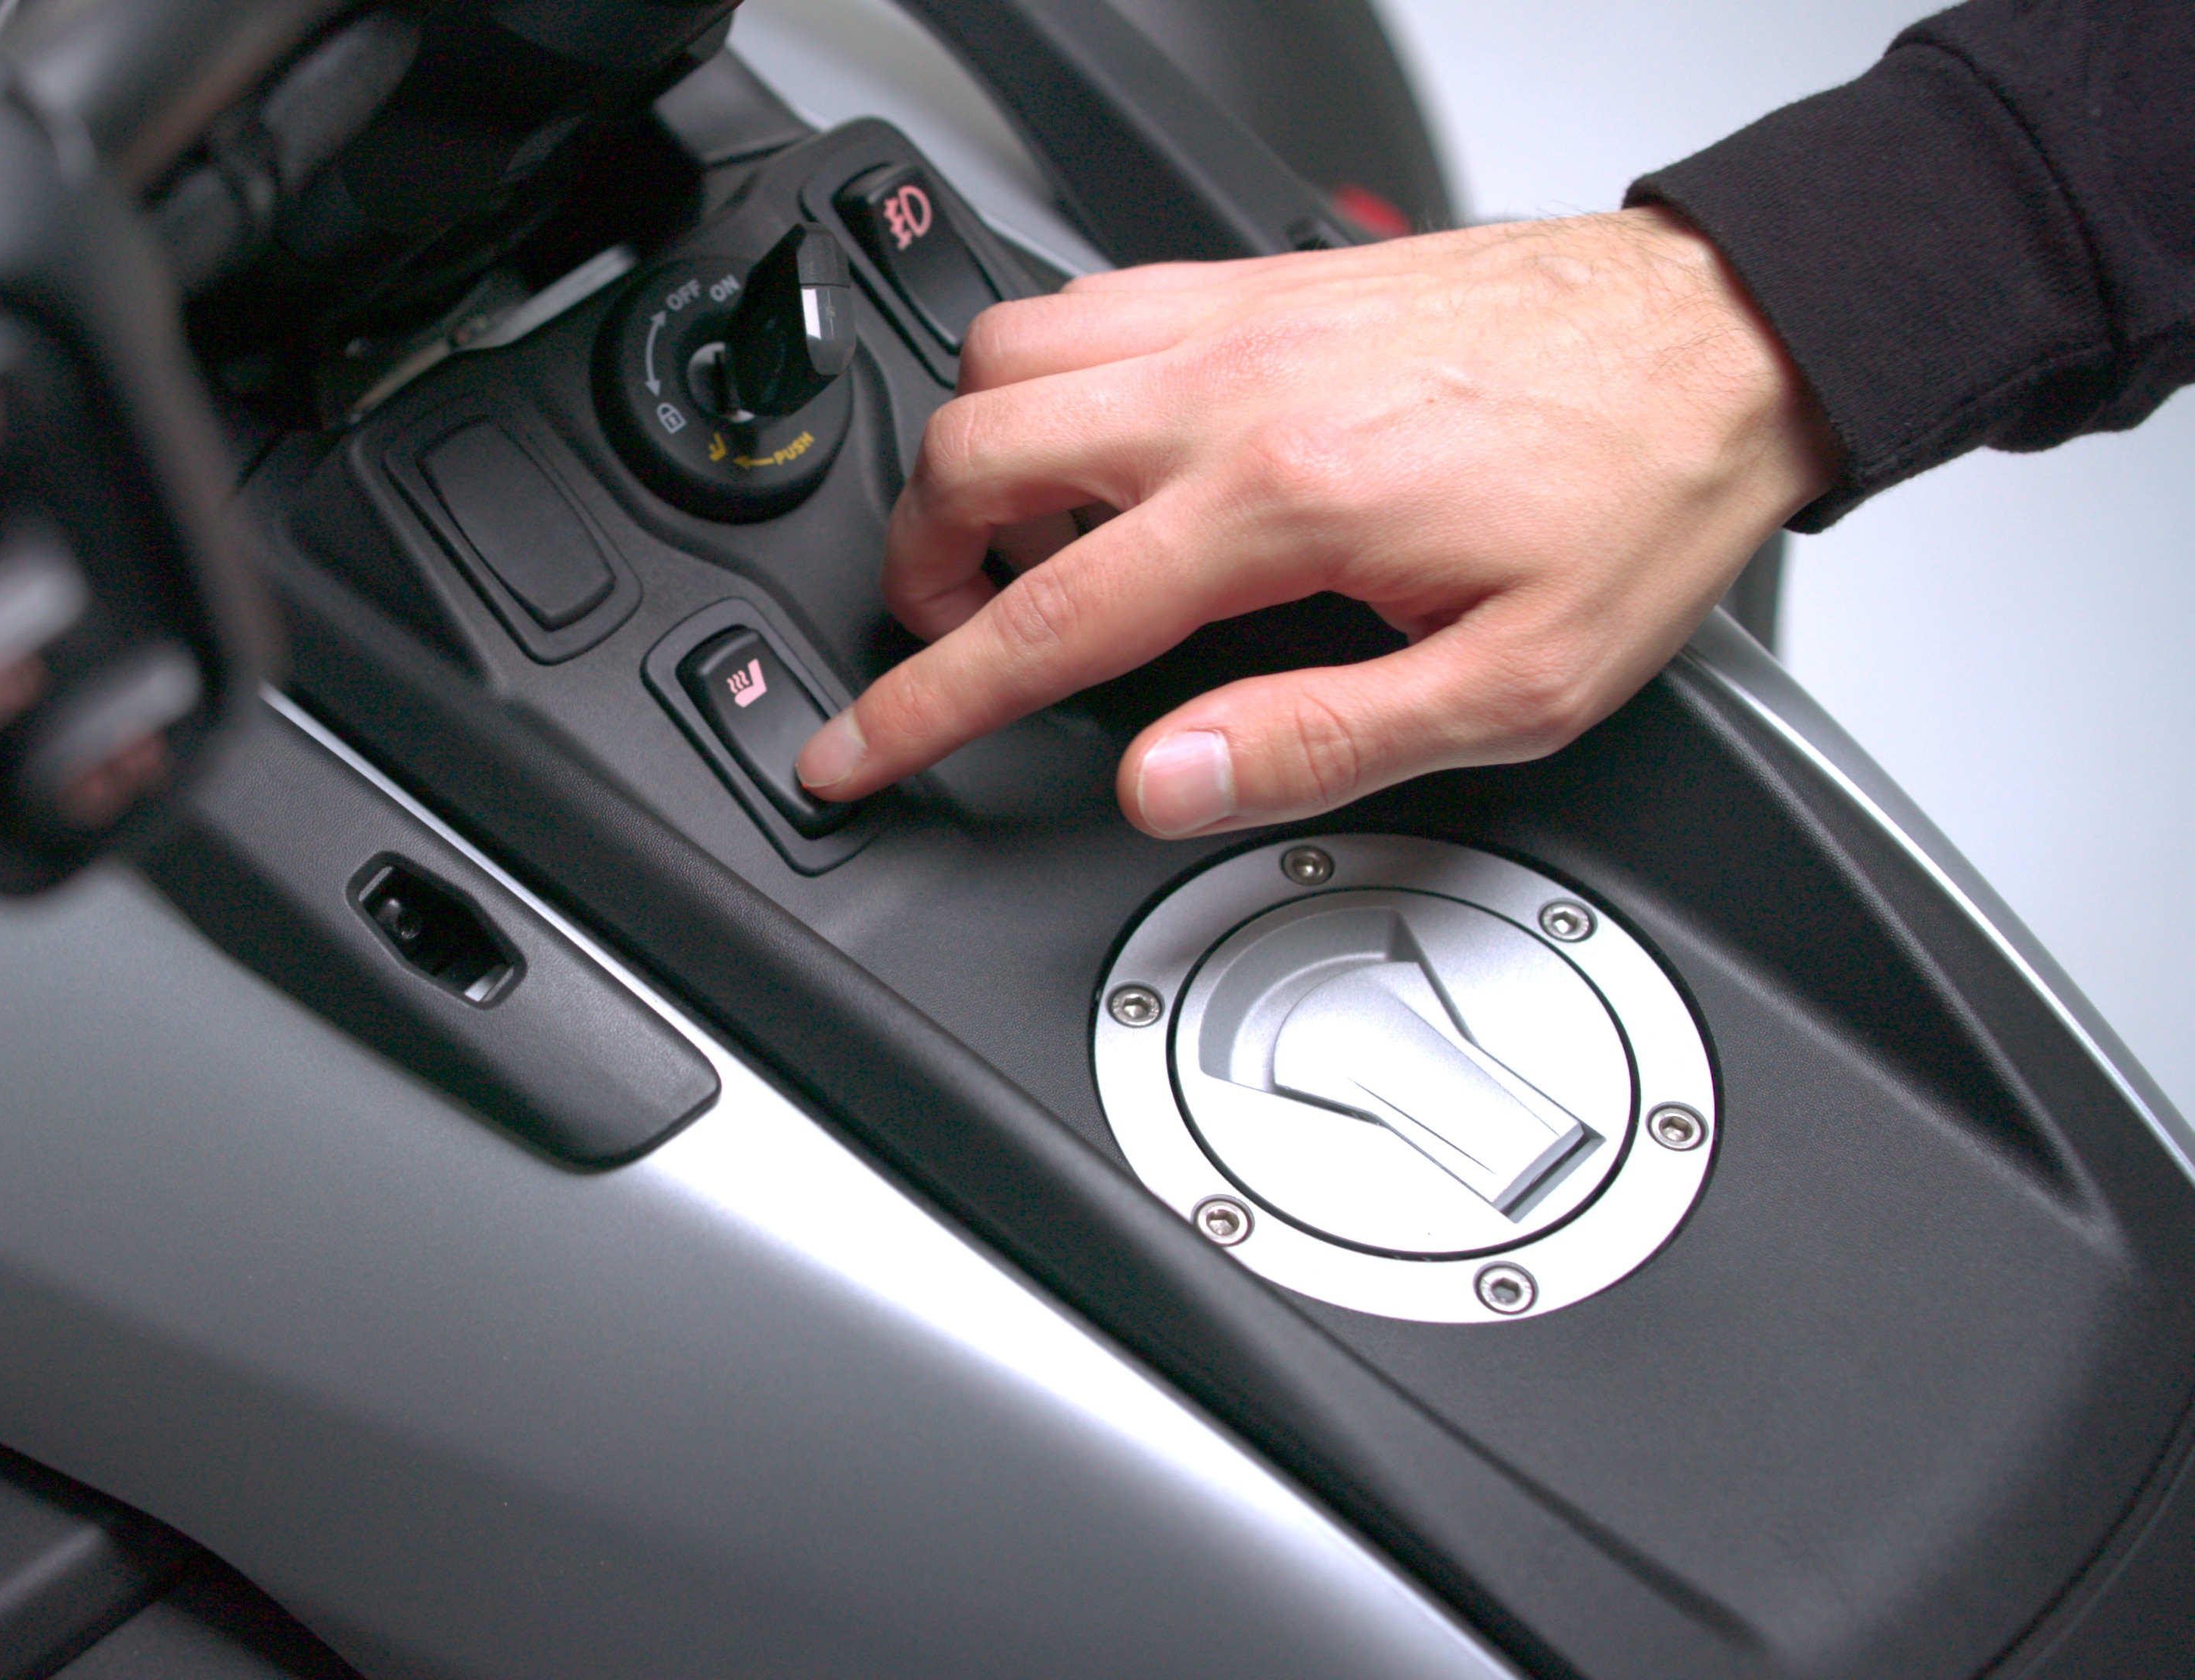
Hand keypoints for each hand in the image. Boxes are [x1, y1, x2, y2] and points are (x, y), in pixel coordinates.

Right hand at [792, 207, 1837, 836]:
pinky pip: (1081, 298)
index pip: (1042, 618)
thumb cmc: (1638, 493)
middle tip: (953, 638)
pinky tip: (1095, 446)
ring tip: (1015, 543)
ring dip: (968, 456)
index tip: (854, 747)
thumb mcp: (1516, 683)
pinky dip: (1039, 375)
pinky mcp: (1256, 276)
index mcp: (1283, 499)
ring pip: (1001, 352)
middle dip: (919, 565)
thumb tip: (1164, 783)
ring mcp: (1237, 314)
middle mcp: (1234, 384)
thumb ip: (1318, 739)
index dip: (924, 704)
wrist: (1725, 339)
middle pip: (971, 453)